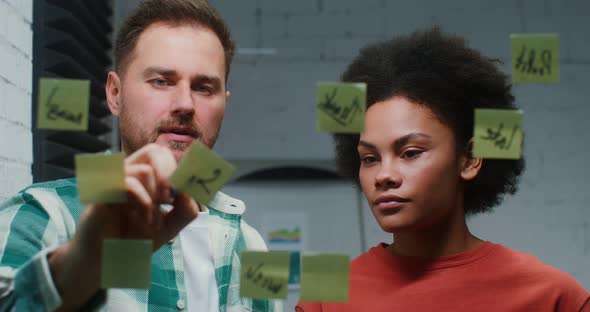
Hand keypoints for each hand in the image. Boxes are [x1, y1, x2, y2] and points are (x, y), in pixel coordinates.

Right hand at [49, 144, 199, 309]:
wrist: (108, 263)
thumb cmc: (134, 240)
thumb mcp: (169, 226)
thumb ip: (185, 209)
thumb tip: (191, 190)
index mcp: (142, 178)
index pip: (163, 155)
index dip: (179, 169)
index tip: (182, 193)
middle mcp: (126, 174)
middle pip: (154, 151)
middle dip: (169, 173)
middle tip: (171, 197)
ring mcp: (112, 181)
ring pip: (144, 170)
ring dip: (155, 198)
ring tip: (152, 219)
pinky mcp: (101, 193)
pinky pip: (127, 183)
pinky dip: (143, 202)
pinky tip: (142, 218)